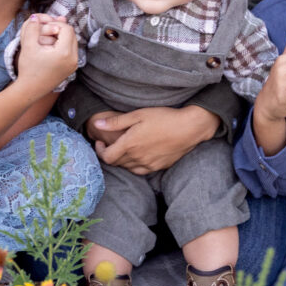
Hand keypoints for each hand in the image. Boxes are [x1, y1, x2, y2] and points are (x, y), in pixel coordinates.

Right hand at [16, 16, 78, 93]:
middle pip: (71, 34)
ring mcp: (74, 64)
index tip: (43, 28)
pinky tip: (51, 46)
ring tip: (47, 37)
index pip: (66, 28)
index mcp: (65, 53)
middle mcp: (74, 59)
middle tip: (45, 30)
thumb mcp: (28, 46)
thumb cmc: (28, 69)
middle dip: (58, 29)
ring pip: (72, 41)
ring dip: (60, 36)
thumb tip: (35, 16)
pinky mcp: (71, 68)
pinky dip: (62, 45)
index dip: (54, 24)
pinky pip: (71, 50)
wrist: (30, 90)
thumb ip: (31, 28)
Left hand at [89, 105, 219, 174]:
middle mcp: (137, 157)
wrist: (189, 128)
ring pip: (128, 168)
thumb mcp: (138, 115)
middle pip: (116, 163)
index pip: (107, 156)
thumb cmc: (163, 117)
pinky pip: (140, 171)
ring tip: (124, 149)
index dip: (100, 151)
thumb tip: (97, 125)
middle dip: (110, 154)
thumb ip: (116, 122)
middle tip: (110, 144)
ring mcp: (148, 164)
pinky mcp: (158, 167)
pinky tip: (137, 156)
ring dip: (122, 160)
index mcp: (129, 144)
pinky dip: (134, 165)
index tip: (100, 143)